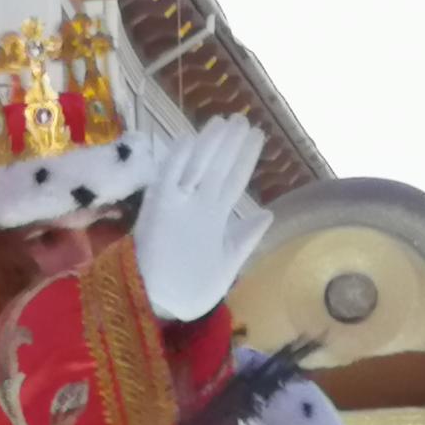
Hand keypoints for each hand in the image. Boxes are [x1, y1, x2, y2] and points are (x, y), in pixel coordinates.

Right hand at [131, 115, 272, 321]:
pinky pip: (167, 180)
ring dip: (208, 145)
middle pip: (218, 168)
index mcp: (216, 218)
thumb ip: (244, 239)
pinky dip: (176, 161)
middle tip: (242, 119)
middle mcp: (198, 206)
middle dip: (230, 144)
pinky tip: (187, 139)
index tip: (257, 136)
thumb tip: (267, 213)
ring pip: (196, 167)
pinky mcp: (157, 210)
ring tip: (224, 121)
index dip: (245, 158)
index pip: (234, 180)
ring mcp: (178, 206)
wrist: (161, 305)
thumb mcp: (227, 265)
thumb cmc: (191, 290)